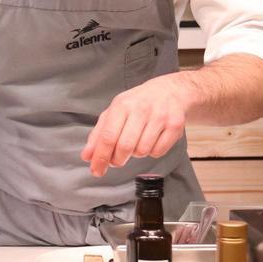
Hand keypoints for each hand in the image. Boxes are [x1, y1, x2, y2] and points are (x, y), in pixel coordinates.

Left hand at [81, 74, 196, 176]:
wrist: (170, 91)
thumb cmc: (138, 104)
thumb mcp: (114, 112)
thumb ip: (98, 134)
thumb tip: (87, 156)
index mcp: (122, 105)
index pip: (108, 137)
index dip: (101, 157)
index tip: (96, 170)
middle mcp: (141, 109)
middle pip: (125, 147)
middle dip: (117, 160)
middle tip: (116, 160)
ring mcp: (159, 117)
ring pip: (142, 151)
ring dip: (136, 153)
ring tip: (137, 141)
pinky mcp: (175, 125)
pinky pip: (158, 152)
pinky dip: (152, 151)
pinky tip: (152, 140)